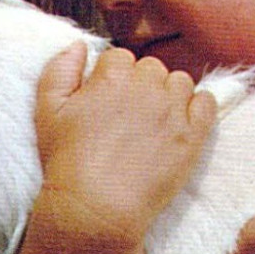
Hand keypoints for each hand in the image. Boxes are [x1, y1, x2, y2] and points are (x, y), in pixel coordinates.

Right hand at [33, 42, 217, 249]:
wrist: (98, 208)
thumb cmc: (68, 162)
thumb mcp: (47, 111)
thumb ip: (59, 69)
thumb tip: (78, 44)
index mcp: (112, 75)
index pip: (120, 58)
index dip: (112, 79)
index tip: (107, 102)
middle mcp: (146, 86)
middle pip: (151, 68)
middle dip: (140, 85)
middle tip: (128, 117)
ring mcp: (173, 109)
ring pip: (179, 82)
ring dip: (168, 95)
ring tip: (152, 123)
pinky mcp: (193, 135)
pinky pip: (207, 103)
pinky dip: (198, 107)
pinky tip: (182, 123)